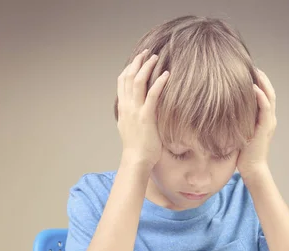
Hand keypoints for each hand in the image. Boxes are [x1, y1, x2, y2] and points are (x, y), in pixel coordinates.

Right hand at [116, 49, 169, 167]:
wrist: (136, 160)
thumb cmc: (137, 147)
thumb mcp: (131, 127)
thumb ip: (133, 115)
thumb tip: (138, 109)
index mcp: (123, 108)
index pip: (122, 81)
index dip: (129, 67)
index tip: (138, 59)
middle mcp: (127, 107)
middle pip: (129, 77)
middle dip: (138, 62)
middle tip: (147, 52)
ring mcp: (135, 111)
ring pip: (138, 82)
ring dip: (147, 67)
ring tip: (156, 57)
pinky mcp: (146, 117)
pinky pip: (152, 96)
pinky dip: (159, 83)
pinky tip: (166, 75)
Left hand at [237, 69, 276, 175]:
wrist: (252, 168)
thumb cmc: (243, 153)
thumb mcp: (238, 132)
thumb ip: (235, 121)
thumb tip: (221, 112)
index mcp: (263, 118)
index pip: (264, 95)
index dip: (259, 82)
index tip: (248, 70)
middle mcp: (268, 118)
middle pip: (269, 91)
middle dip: (262, 77)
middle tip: (252, 65)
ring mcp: (268, 122)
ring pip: (270, 96)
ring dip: (263, 82)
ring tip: (255, 70)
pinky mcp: (265, 127)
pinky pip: (266, 108)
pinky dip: (261, 96)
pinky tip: (253, 87)